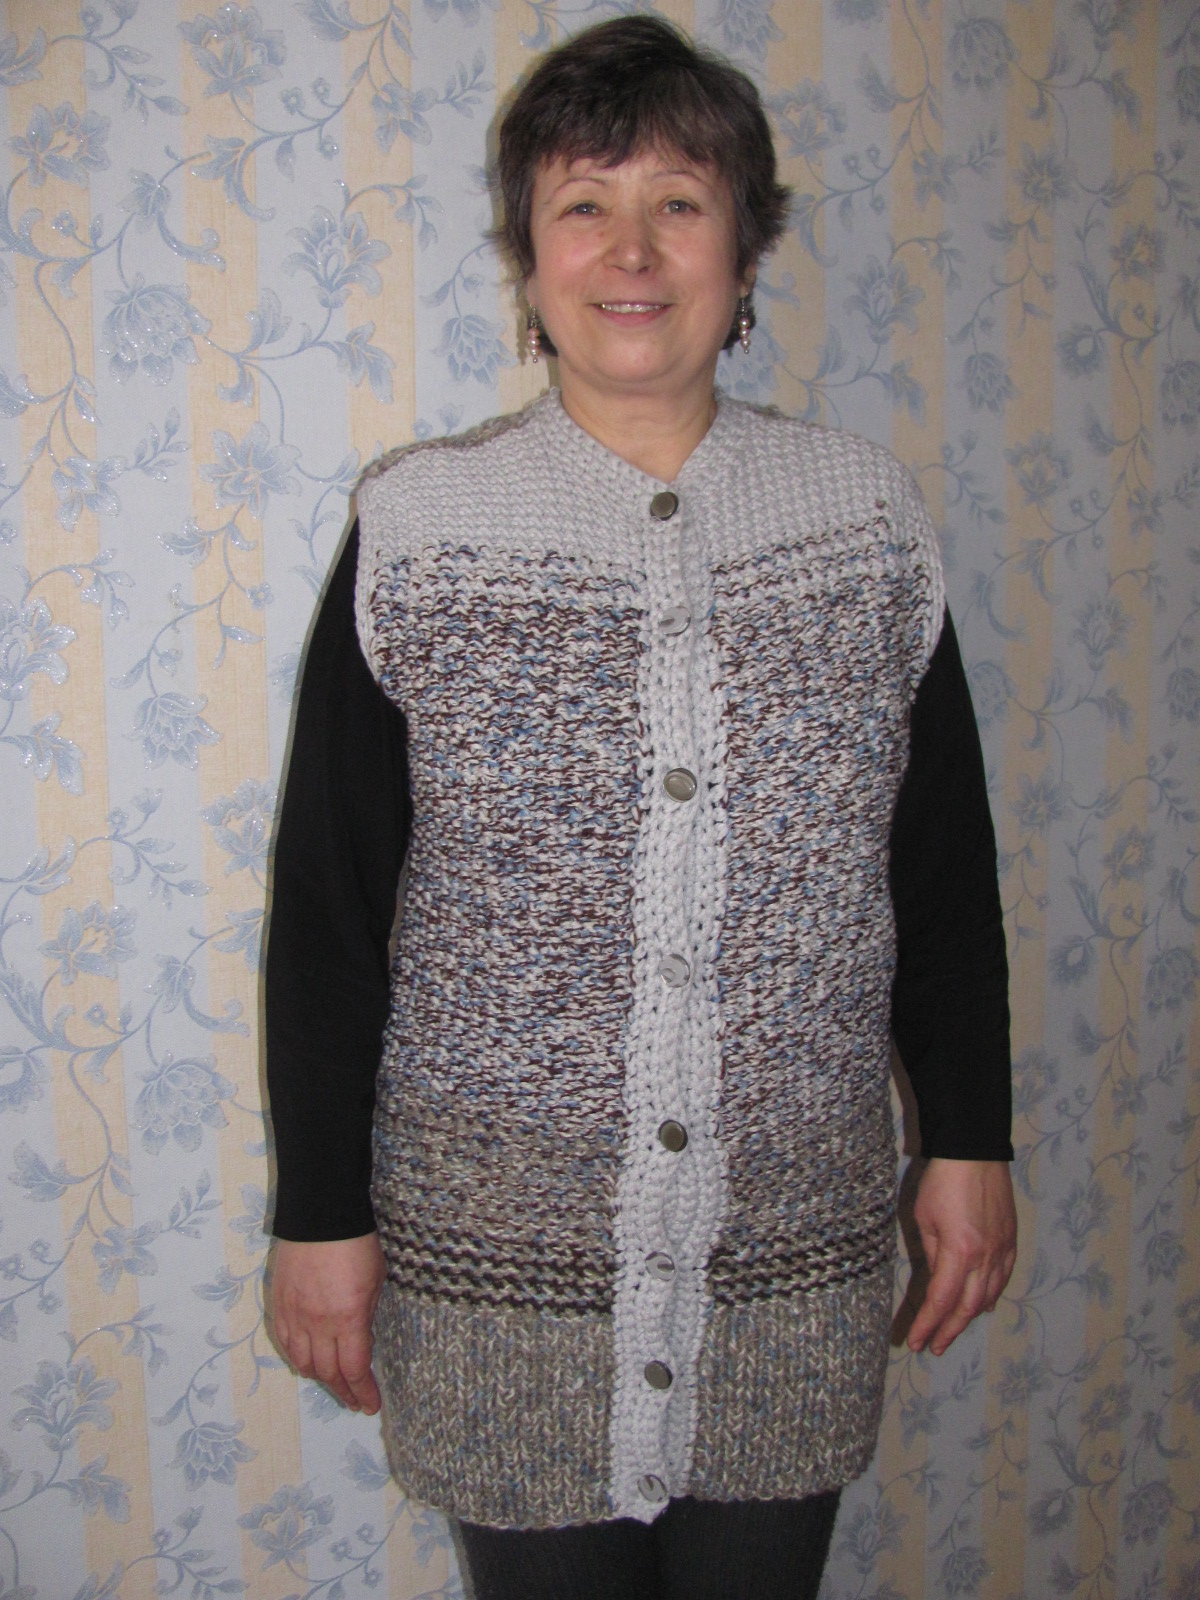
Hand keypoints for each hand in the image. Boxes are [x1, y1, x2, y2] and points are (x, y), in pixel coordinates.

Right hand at [271, 1232, 385, 1411]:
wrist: (321, 1215)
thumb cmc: (357, 1244)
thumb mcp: (376, 1281)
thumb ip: (366, 1315)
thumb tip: (361, 1340)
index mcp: (348, 1319)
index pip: (354, 1369)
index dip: (363, 1392)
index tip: (370, 1405)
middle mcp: (318, 1324)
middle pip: (328, 1372)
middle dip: (343, 1391)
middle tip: (355, 1401)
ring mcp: (294, 1315)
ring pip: (303, 1362)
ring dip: (319, 1378)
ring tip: (333, 1384)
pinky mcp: (279, 1304)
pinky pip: (285, 1343)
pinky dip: (297, 1357)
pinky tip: (306, 1362)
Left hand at [906, 1159, 1016, 1356]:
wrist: (976, 1151)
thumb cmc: (943, 1180)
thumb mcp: (924, 1218)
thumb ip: (932, 1254)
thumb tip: (938, 1279)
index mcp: (959, 1252)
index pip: (941, 1300)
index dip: (928, 1325)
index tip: (916, 1343)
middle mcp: (985, 1257)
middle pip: (968, 1307)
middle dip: (949, 1330)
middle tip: (934, 1347)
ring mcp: (1002, 1249)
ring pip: (988, 1296)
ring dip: (969, 1318)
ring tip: (953, 1330)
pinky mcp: (1011, 1240)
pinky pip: (1003, 1278)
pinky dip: (992, 1296)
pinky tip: (984, 1305)